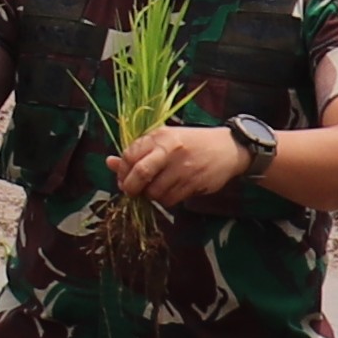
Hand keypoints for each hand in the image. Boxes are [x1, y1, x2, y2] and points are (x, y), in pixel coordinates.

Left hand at [113, 122, 251, 209]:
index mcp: (159, 136)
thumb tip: (108, 163)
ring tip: (155, 190)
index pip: (129, 156)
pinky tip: (170, 192)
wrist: (228, 148)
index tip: (123, 179)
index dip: (121, 171)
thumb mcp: (164, 140)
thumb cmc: (191, 144)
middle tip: (131, 192)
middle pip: (140, 174)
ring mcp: (183, 168)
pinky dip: (165, 200)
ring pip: (155, 192)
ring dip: (150, 196)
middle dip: (130, 188)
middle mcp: (170, 150)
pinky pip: (171, 199)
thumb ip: (137, 152)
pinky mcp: (194, 183)